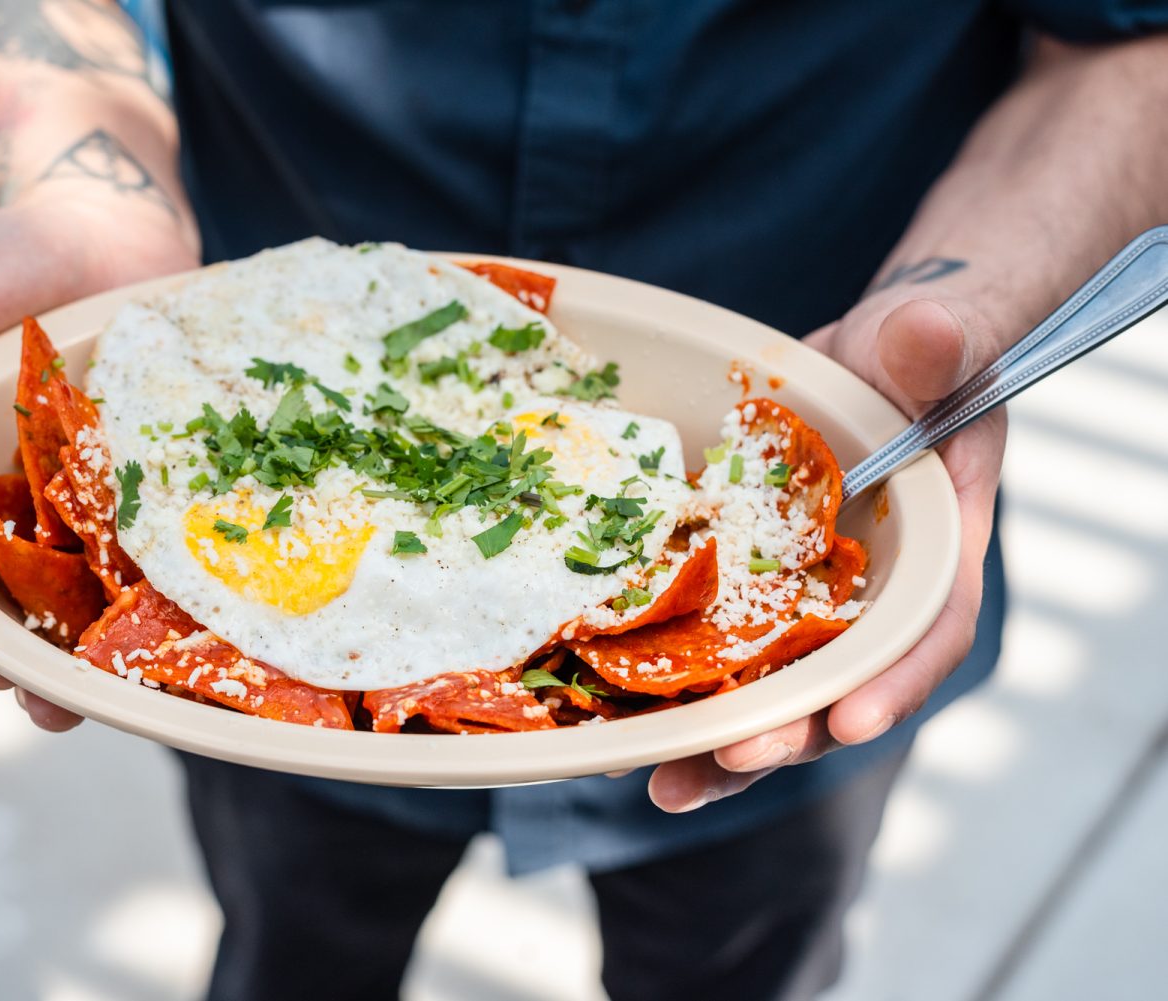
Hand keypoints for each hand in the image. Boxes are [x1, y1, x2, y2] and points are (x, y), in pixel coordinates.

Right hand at [0, 187, 199, 730]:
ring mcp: (91, 510)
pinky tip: (156, 656)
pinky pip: (154, 567)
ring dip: (63, 663)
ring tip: (66, 703)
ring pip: (73, 606)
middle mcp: (15, 509)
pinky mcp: (158, 501)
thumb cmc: (4, 266)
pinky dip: (149, 614)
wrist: (112, 229)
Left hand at [647, 293, 1007, 810]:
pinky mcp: (741, 589)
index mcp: (937, 548)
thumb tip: (929, 334)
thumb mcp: (937, 341)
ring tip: (662, 782)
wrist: (861, 364)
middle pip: (839, 685)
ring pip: (767, 686)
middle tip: (731, 760)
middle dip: (786, 731)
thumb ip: (937, 344)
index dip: (894, 680)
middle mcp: (869, 596)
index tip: (849, 722)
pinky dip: (665, 683)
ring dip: (718, 741)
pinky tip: (613, 719)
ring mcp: (801, 602)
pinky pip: (706, 643)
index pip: (931, 627)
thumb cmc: (916, 356)